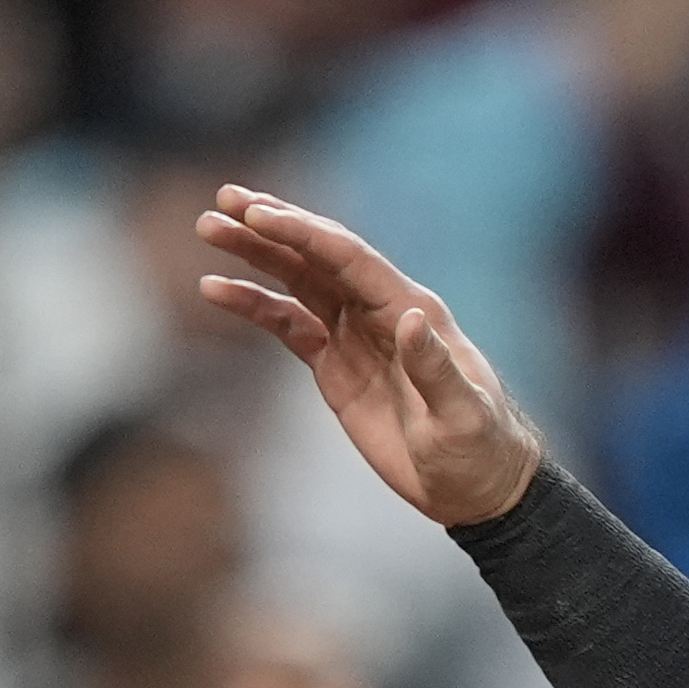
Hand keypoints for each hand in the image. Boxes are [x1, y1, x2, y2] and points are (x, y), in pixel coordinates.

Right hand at [193, 187, 544, 526]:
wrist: (477, 487)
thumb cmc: (480, 451)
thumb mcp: (464, 417)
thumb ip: (436, 370)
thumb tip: (412, 318)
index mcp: (411, 311)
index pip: (349, 259)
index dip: (304, 234)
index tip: (258, 214)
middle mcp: (380, 312)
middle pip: (318, 256)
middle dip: (271, 226)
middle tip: (223, 200)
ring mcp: (355, 335)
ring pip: (298, 281)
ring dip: (255, 254)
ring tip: (208, 230)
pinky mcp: (336, 365)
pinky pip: (288, 324)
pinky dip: (254, 306)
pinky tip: (216, 289)